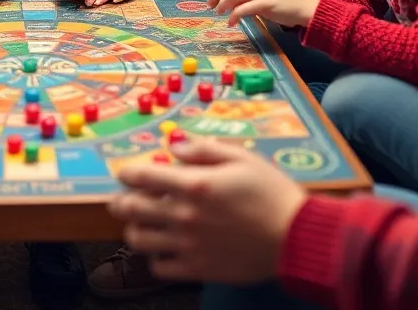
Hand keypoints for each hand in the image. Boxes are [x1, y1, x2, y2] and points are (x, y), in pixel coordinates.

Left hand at [108, 137, 306, 283]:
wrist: (297, 238)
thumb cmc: (272, 193)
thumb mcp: (242, 158)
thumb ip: (204, 150)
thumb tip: (175, 147)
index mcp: (194, 185)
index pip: (143, 176)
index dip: (127, 173)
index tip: (124, 173)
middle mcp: (184, 216)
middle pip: (132, 209)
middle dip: (120, 201)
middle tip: (120, 199)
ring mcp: (188, 245)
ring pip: (139, 240)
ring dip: (134, 228)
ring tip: (141, 224)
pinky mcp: (198, 269)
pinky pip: (160, 267)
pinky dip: (155, 258)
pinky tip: (165, 248)